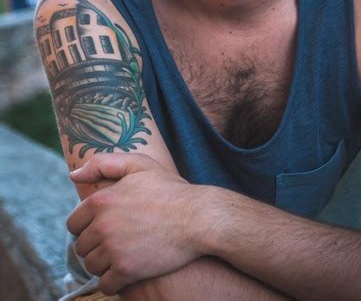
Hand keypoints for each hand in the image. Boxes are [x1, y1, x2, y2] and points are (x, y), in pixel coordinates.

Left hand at [67, 153, 206, 294]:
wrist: (198, 218)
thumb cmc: (169, 189)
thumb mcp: (138, 164)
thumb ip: (102, 164)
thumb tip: (73, 176)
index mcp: (101, 200)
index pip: (74, 222)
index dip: (86, 226)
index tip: (103, 228)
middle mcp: (103, 225)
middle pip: (81, 246)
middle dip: (94, 245)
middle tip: (114, 242)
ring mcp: (114, 249)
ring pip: (92, 266)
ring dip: (102, 264)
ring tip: (120, 256)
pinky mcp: (127, 270)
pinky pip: (106, 284)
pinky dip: (113, 282)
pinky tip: (125, 273)